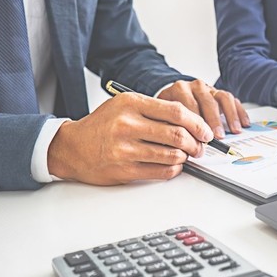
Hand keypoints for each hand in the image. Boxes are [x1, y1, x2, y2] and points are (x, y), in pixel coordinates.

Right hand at [47, 92, 213, 184]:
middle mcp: (127, 124)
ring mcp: (124, 149)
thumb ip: (154, 110)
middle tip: (199, 147)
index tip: (205, 131)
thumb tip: (190, 122)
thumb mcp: (124, 106)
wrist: (72, 147)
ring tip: (185, 156)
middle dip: (195, 143)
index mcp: (130, 103)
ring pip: (171, 155)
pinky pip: (160, 172)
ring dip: (184, 157)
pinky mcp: (124, 170)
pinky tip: (173, 166)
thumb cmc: (102, 126)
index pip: (175, 111)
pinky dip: (173, 170)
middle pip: (176, 134)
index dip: (197, 123)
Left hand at [158, 79, 249, 138]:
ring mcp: (209, 88)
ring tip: (234, 131)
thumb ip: (170, 125)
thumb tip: (177, 144)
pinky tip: (244, 124)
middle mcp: (196, 86)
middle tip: (218, 136)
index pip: (189, 105)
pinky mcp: (220, 93)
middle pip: (208, 101)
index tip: (200, 138)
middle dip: (214, 120)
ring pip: (223, 98)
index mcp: (180, 90)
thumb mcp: (165, 115)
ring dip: (230, 115)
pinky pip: (233, 100)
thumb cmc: (171, 110)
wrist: (174, 94)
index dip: (195, 122)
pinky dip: (240, 112)